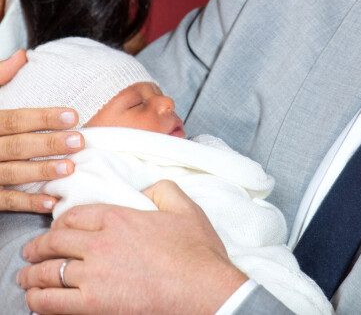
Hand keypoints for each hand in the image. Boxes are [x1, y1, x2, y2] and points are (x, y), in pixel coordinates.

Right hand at [0, 49, 83, 212]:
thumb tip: (22, 56)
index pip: (14, 119)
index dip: (43, 117)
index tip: (72, 115)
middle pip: (15, 146)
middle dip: (48, 144)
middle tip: (78, 141)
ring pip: (10, 174)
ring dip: (40, 173)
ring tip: (70, 168)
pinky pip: (2, 201)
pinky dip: (26, 202)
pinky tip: (50, 200)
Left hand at [19, 180, 248, 314]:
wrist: (204, 291)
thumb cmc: (197, 252)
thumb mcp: (185, 207)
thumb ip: (162, 189)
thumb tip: (145, 190)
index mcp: (120, 217)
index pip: (75, 215)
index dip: (60, 221)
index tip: (57, 229)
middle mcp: (101, 244)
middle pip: (55, 242)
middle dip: (38, 247)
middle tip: (31, 252)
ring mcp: (94, 276)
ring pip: (48, 272)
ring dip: (31, 275)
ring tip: (26, 278)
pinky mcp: (94, 306)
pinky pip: (52, 303)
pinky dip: (38, 301)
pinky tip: (37, 300)